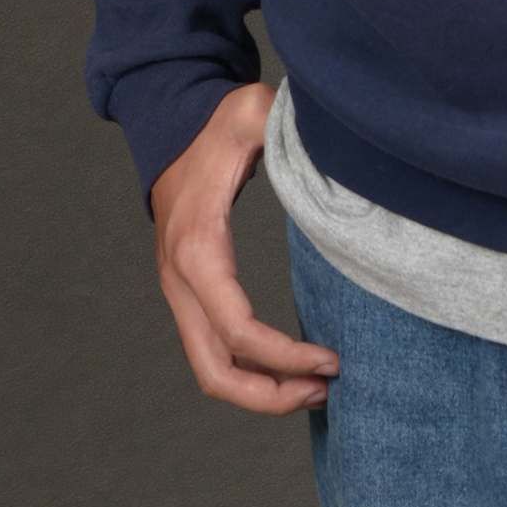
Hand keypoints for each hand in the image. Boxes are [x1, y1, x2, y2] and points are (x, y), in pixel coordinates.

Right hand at [148, 83, 338, 414]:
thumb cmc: (217, 124)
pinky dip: (250, 370)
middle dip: (270, 395)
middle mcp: (182, 279)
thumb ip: (278, 118)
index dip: (285, 356)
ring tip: (315, 389)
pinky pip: (213, 351)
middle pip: (215, 371)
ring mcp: (181, 291)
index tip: (333, 360)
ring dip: (260, 392)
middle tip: (325, 390)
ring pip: (210, 371)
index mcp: (199, 248)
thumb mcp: (252, 112)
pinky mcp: (190, 294)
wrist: (173, 127)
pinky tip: (292, 367)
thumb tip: (320, 130)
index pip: (238, 329)